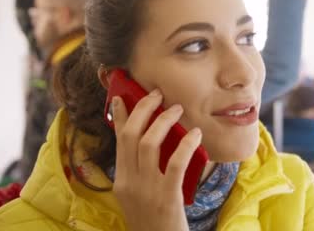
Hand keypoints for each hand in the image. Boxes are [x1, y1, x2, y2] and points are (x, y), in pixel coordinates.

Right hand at [112, 89, 201, 230]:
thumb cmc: (155, 220)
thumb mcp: (139, 194)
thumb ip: (140, 169)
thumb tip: (150, 139)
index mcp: (121, 181)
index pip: (118, 140)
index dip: (120, 116)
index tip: (122, 96)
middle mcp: (129, 182)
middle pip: (131, 135)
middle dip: (143, 109)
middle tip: (158, 96)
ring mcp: (146, 190)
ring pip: (149, 144)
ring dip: (164, 121)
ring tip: (177, 109)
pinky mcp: (167, 198)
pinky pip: (175, 163)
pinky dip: (185, 144)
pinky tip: (195, 134)